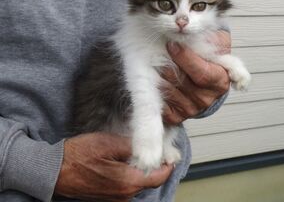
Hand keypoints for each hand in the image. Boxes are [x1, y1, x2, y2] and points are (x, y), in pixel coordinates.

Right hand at [54, 133, 172, 201]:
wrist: (57, 170)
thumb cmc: (81, 155)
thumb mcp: (109, 143)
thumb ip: (132, 146)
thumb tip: (150, 146)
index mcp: (128, 182)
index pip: (159, 176)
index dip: (167, 164)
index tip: (170, 152)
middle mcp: (125, 194)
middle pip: (150, 180)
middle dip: (156, 165)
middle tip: (157, 147)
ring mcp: (116, 197)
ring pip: (139, 182)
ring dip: (144, 168)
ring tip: (142, 151)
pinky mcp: (109, 195)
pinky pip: (128, 184)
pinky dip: (133, 173)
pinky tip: (127, 159)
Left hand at [162, 31, 230, 124]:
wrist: (203, 80)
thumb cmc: (208, 58)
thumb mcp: (216, 44)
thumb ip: (213, 39)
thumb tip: (194, 31)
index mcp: (219, 81)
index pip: (202, 72)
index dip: (185, 58)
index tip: (172, 44)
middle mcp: (206, 98)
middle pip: (180, 81)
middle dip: (167, 64)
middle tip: (158, 51)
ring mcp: (191, 109)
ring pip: (167, 90)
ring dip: (157, 74)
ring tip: (154, 61)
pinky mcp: (176, 116)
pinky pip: (160, 104)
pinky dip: (153, 89)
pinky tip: (153, 77)